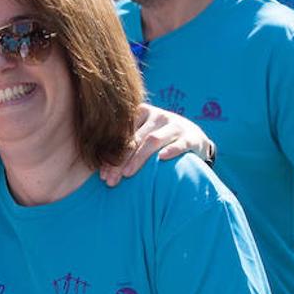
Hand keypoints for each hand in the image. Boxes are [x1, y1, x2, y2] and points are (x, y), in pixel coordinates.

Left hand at [99, 104, 214, 185]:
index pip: (122, 134)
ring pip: (153, 140)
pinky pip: (180, 144)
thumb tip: (98, 168)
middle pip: (135, 139)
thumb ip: (125, 146)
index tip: (102, 174)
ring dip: (139, 158)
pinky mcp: (191, 137)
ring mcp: (175, 125)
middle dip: (120, 161)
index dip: (110, 154)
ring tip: (127, 174)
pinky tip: (161, 159)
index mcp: (142, 113)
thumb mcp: (143, 137)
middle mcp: (158, 116)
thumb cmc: (160, 142)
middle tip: (111, 179)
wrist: (195, 140)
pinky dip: (171, 150)